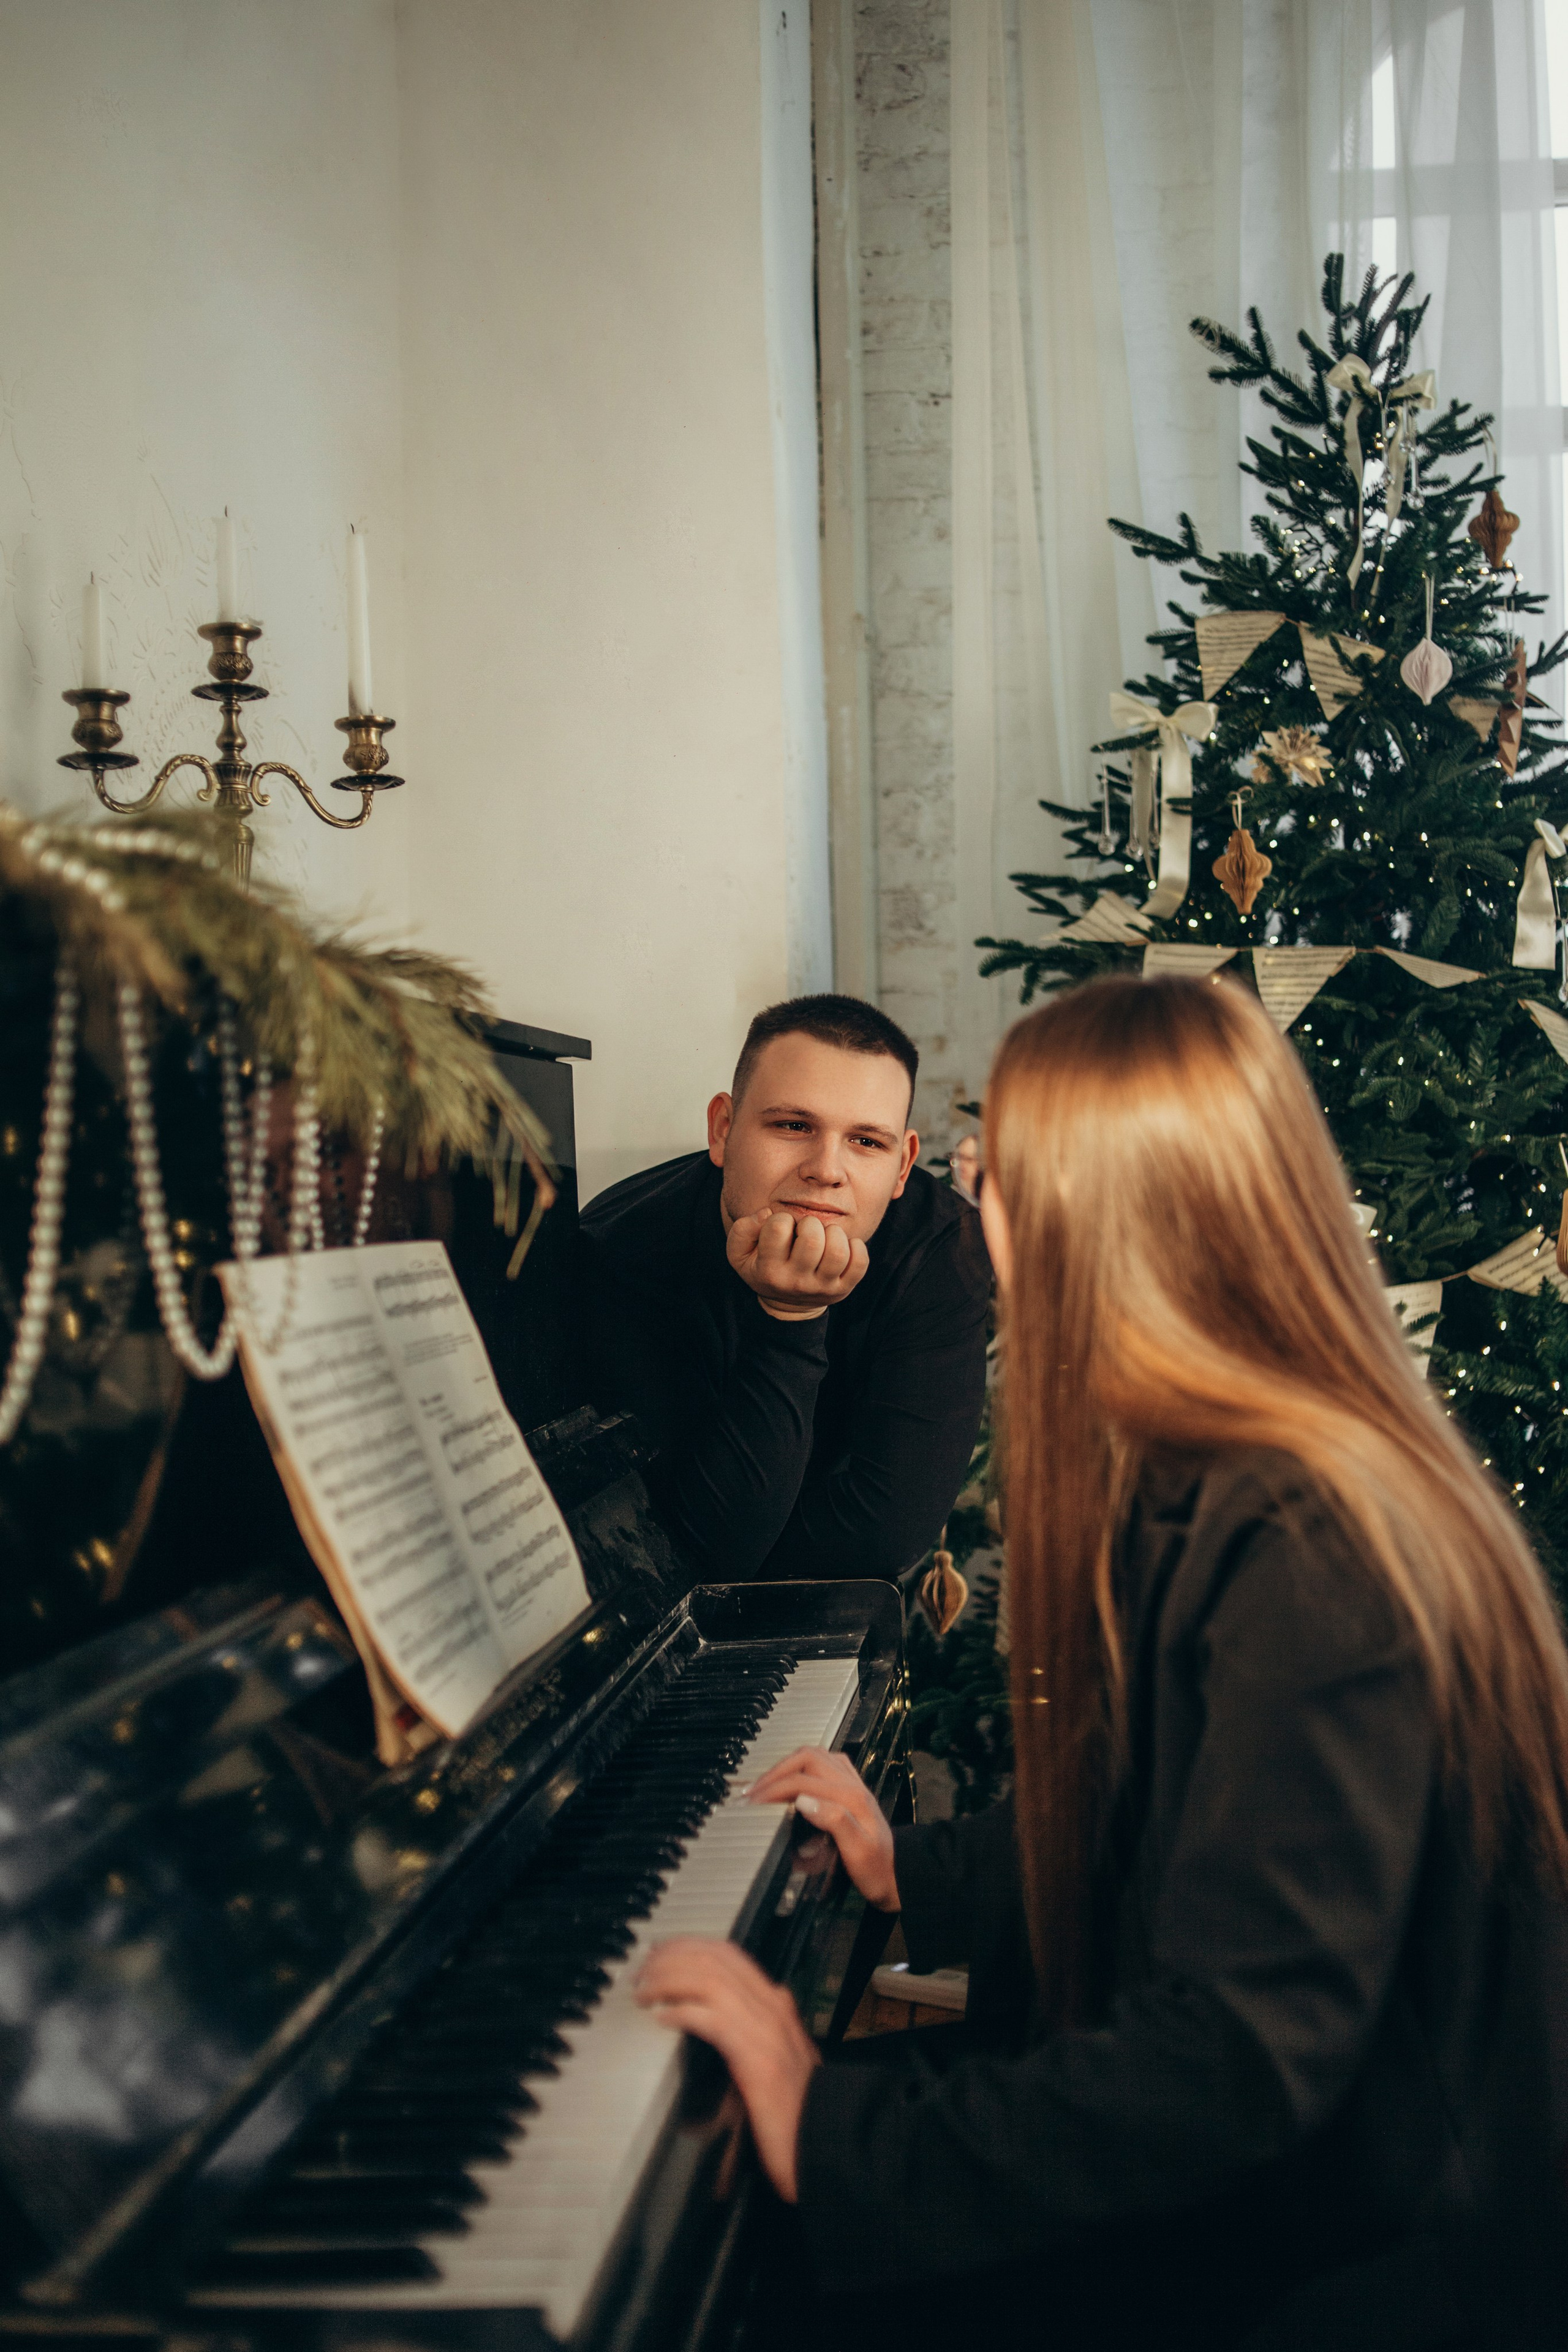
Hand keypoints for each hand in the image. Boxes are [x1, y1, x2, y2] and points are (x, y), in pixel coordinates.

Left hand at [634, 1938, 818, 2202]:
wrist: (827, 2140)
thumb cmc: (797, 2109)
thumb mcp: (775, 2058)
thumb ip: (752, 2033)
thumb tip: (715, 2020)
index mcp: (776, 2004)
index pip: (729, 1954)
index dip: (690, 1946)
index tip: (660, 1952)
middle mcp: (773, 2007)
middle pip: (715, 1959)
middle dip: (673, 1956)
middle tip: (643, 1969)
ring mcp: (766, 2029)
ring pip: (710, 1980)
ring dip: (670, 1979)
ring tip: (645, 1991)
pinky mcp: (756, 2057)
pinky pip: (711, 2018)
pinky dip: (682, 2011)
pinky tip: (662, 2018)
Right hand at [727, 1209, 869, 1320]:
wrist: (788, 1305)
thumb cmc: (763, 1268)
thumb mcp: (739, 1253)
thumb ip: (743, 1229)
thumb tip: (767, 1213)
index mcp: (769, 1270)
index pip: (778, 1227)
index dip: (781, 1218)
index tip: (782, 1228)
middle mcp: (796, 1281)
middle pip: (812, 1239)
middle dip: (809, 1223)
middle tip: (806, 1230)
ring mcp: (822, 1287)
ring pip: (838, 1250)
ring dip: (833, 1233)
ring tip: (825, 1236)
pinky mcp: (844, 1288)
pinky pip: (861, 1263)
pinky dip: (856, 1246)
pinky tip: (843, 1245)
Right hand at [746, 1747, 898, 1912]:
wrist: (898, 1875)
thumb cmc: (876, 1870)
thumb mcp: (858, 1852)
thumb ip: (835, 1822)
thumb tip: (803, 1800)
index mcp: (850, 1797)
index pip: (802, 1780)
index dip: (774, 1788)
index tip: (753, 1803)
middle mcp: (852, 1784)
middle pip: (807, 1757)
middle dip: (776, 1771)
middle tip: (754, 1791)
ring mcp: (853, 1783)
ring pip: (815, 1755)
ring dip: (787, 1765)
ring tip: (766, 1783)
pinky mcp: (851, 1787)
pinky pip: (825, 1762)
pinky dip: (803, 1765)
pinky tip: (793, 1778)